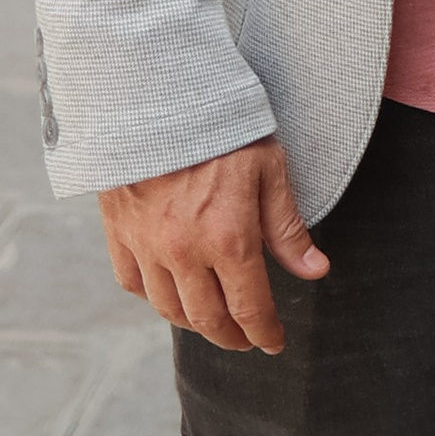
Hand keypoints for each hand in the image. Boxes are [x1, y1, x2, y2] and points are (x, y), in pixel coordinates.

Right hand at [99, 136, 328, 355]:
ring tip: (212, 318)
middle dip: (232, 337)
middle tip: (245, 337)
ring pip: (169, 309)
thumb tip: (315, 271)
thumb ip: (288, 226)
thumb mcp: (268, 168)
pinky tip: (169, 290)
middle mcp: (185, 253)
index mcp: (229, 239)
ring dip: (194, 322)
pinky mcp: (118, 231)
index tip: (273, 342)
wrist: (156, 93)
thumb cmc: (221, 127)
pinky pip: (133, 283)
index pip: (249, 309)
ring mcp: (147, 245)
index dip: (265, 333)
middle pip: (208, 319)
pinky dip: (153, 296)